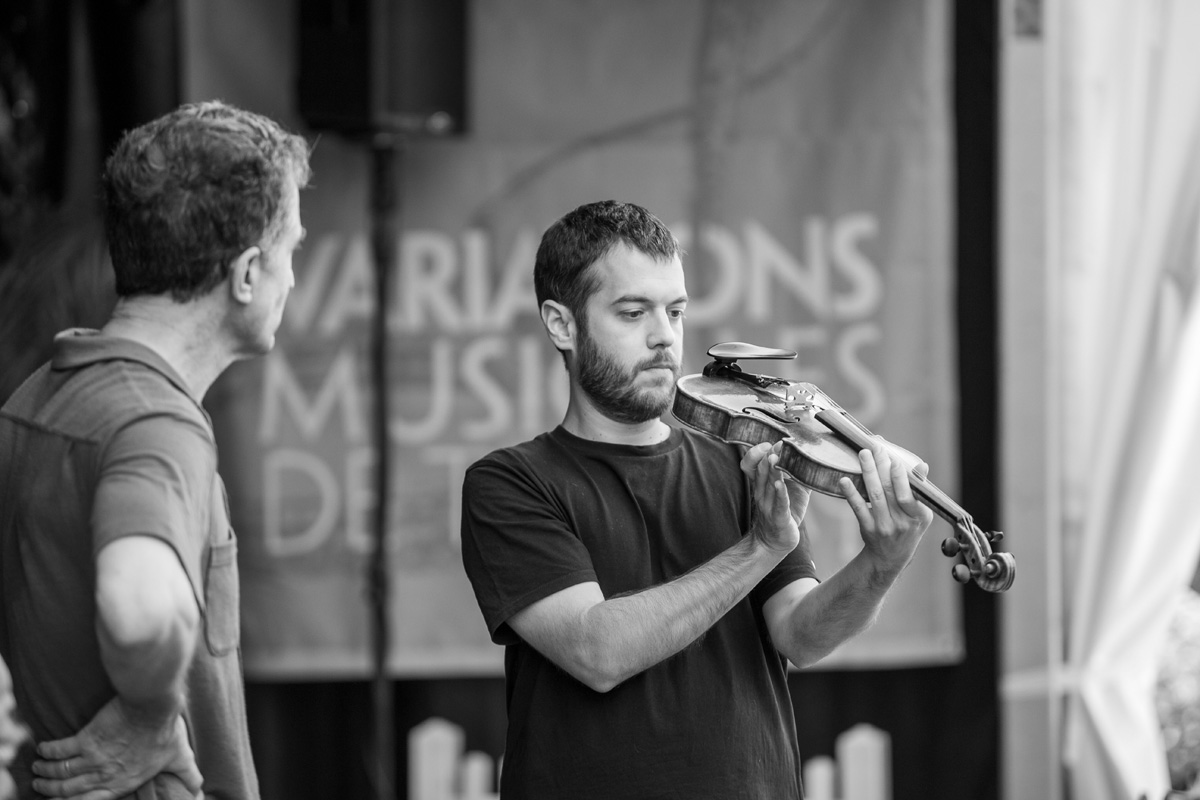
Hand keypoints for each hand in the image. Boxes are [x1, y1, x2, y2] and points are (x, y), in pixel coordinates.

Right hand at [31, 698, 201, 799]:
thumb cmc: (167, 730)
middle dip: (53, 789)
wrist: (153, 705)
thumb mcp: (180, 756)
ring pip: (61, 772)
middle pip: (70, 789)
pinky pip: (60, 750)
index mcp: (124, 782)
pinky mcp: (86, 739)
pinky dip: (48, 752)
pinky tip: (43, 750)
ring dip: (47, 772)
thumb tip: (201, 788)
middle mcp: (106, 774)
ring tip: (39, 769)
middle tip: (42, 785)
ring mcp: (94, 758)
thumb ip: (188, 775)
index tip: (61, 799)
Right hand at [741, 441, 808, 554]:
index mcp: (762, 484)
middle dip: (768, 454)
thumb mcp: (792, 489)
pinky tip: (780, 484)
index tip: (770, 443)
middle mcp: (761, 492)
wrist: (776, 541)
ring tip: (776, 457)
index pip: (751, 464)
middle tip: (779, 444)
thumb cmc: (784, 512)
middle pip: (759, 469)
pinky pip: (778, 503)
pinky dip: (779, 493)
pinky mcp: (778, 517)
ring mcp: (768, 504)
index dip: (756, 452)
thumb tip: (815, 455)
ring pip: (767, 483)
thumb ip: (799, 473)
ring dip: (772, 470)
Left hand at [837, 440, 933, 578]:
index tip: (892, 456)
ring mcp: (884, 526)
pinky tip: (844, 480)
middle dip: (882, 465)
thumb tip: (922, 465)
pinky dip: (851, 493)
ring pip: (875, 495)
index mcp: (920, 516)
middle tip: (875, 447)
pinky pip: (859, 508)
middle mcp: (903, 522)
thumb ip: (920, 490)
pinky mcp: (868, 529)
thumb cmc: (908, 527)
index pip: (909, 493)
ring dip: (868, 472)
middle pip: (890, 489)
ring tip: (863, 454)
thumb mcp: (920, 513)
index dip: (900, 474)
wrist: (891, 557)